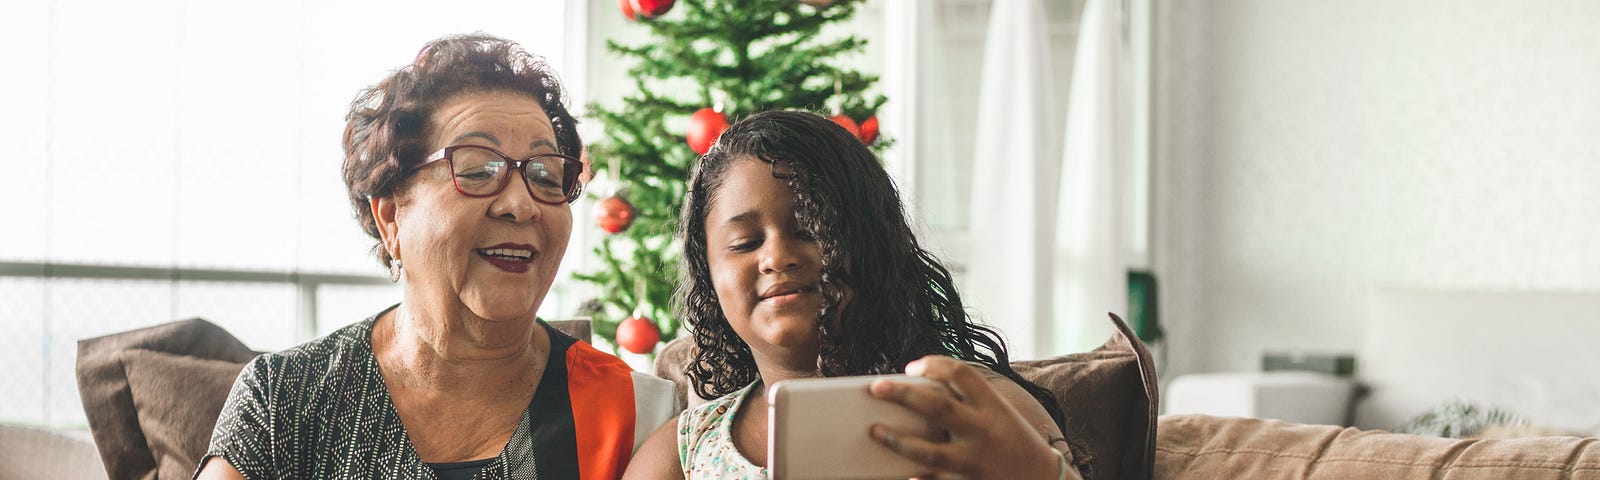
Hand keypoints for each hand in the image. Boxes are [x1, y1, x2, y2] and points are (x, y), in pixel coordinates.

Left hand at [868, 356, 1066, 479]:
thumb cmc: (1014, 441)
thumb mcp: (1000, 414)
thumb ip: (968, 401)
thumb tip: (920, 390)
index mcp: (994, 407)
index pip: (961, 374)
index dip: (933, 364)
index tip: (912, 367)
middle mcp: (984, 431)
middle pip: (938, 406)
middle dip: (903, 394)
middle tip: (875, 387)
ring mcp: (975, 462)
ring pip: (930, 452)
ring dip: (899, 441)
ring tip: (875, 431)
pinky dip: (917, 478)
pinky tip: (901, 474)